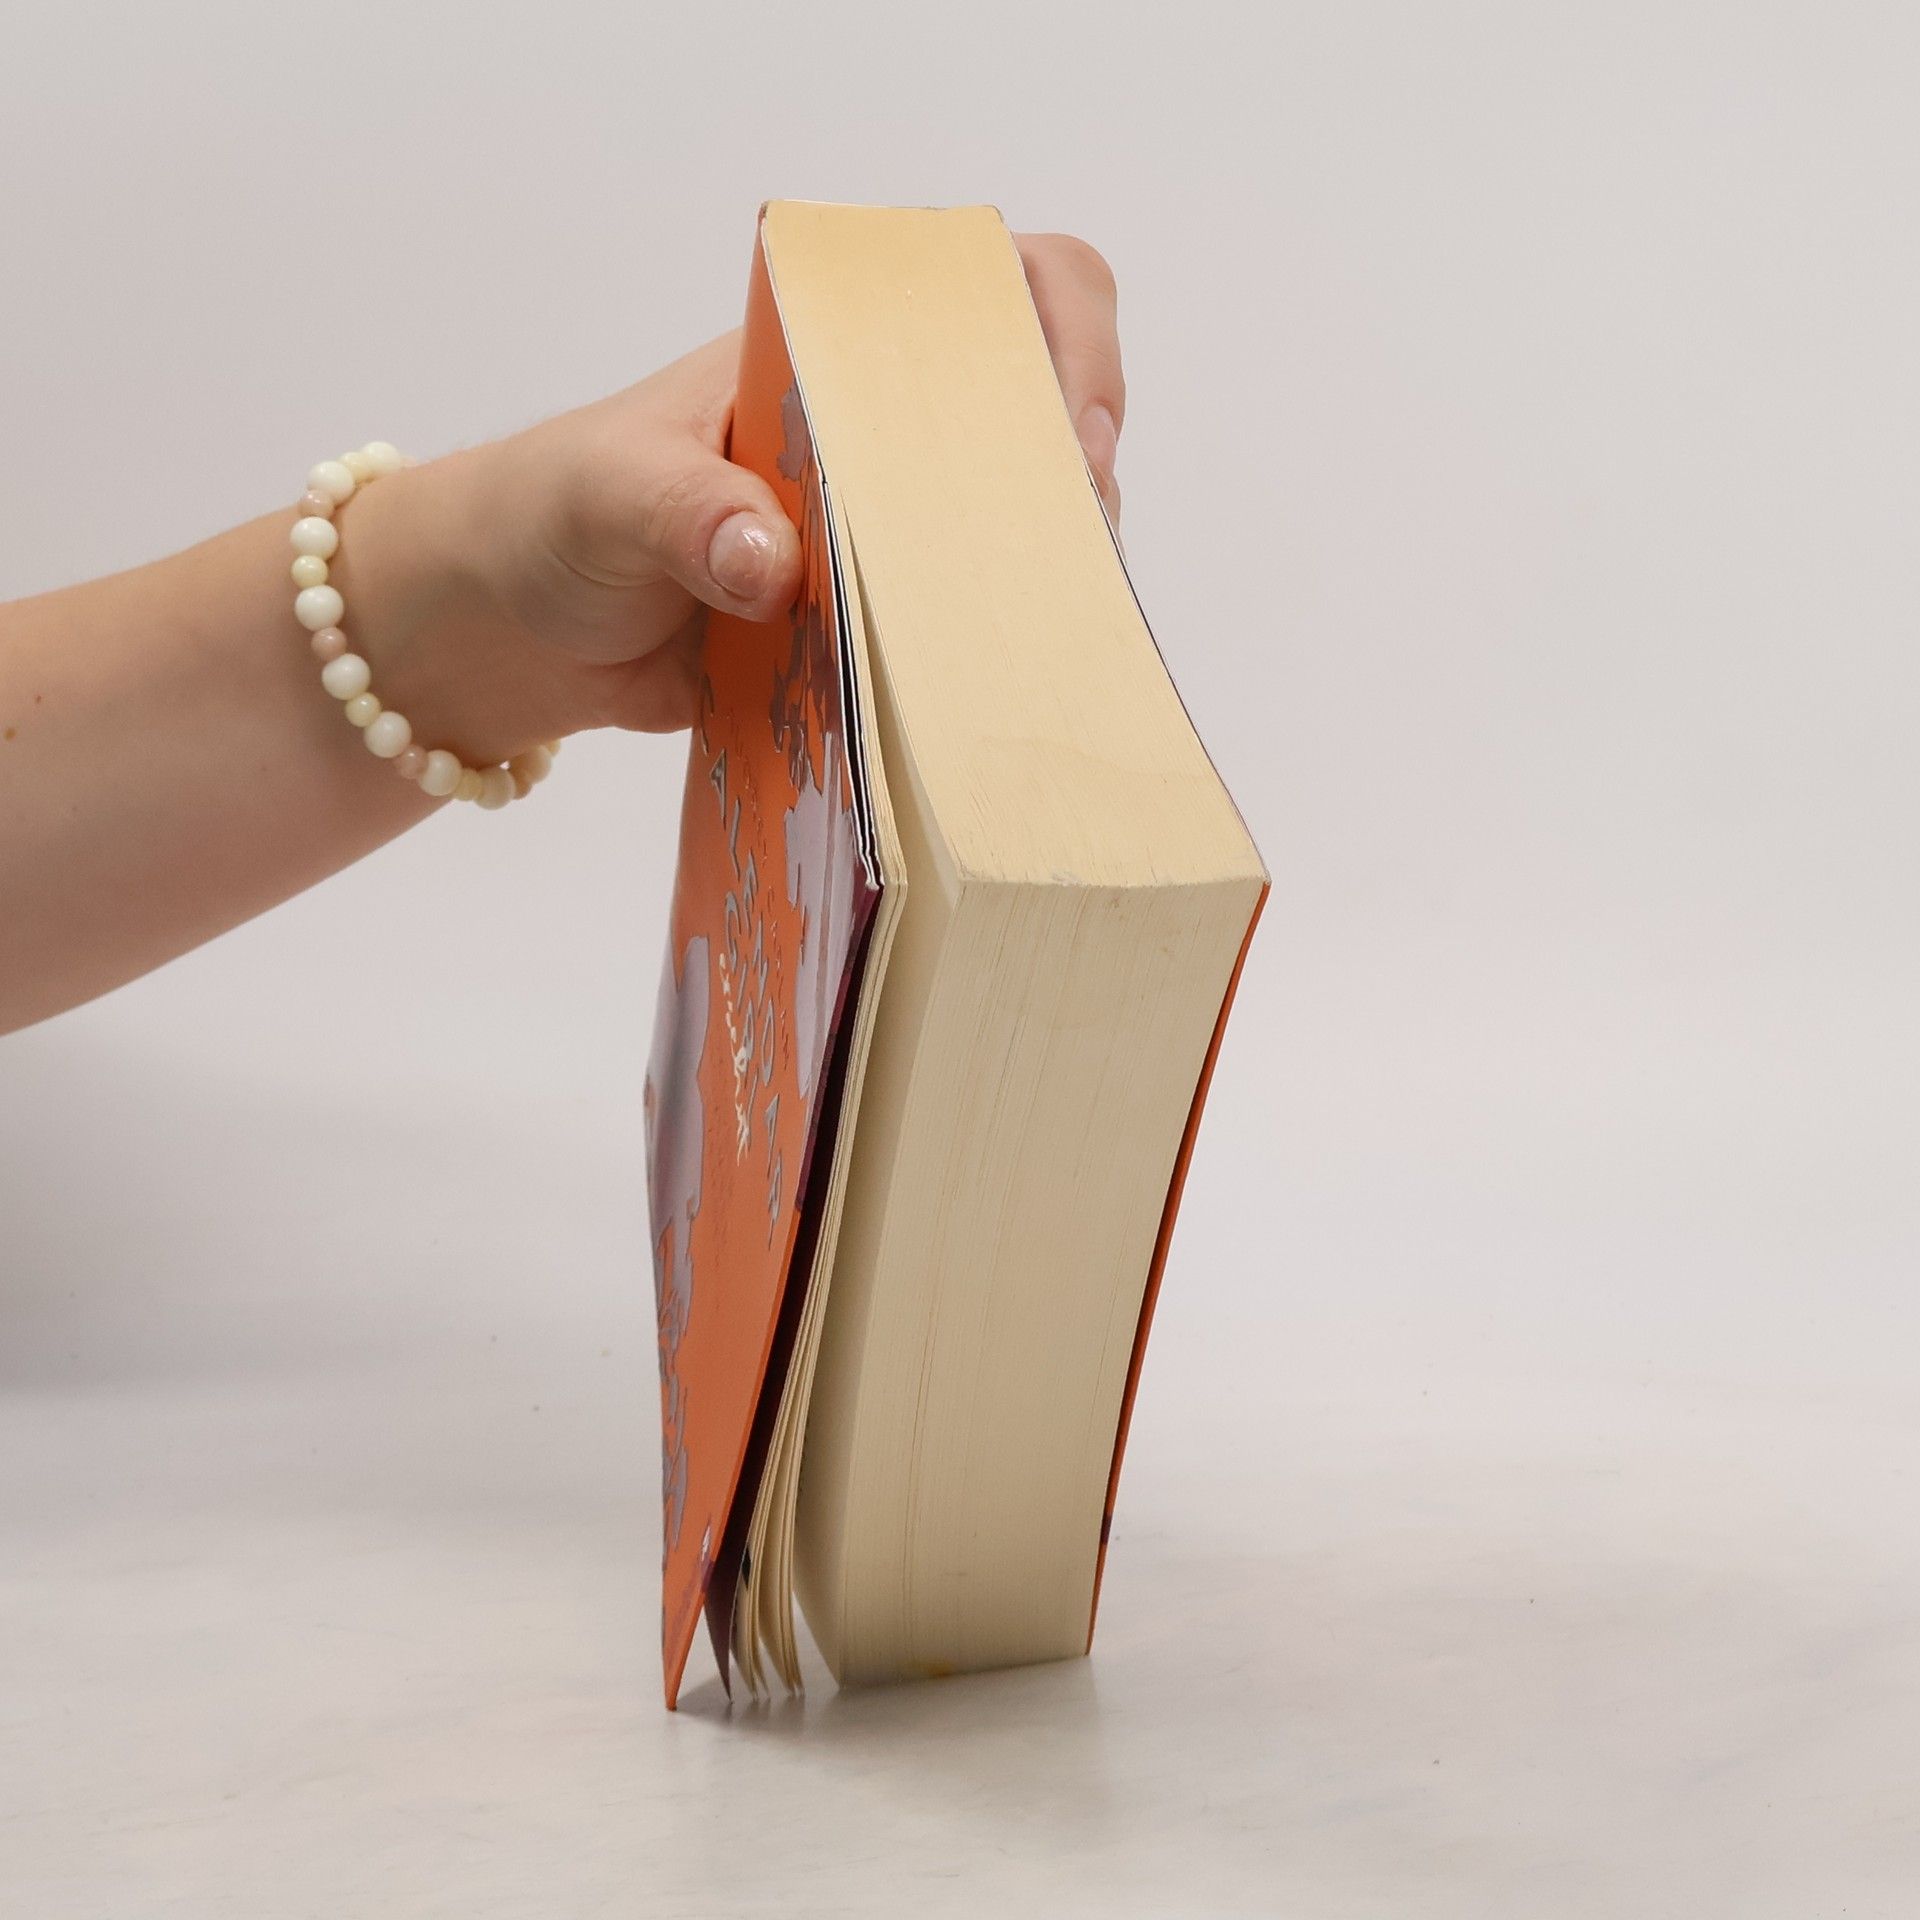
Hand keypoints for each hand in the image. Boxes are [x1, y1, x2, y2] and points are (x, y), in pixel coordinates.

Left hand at [342, 232, 1125, 758]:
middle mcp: (875, 438)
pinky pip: (947, 644)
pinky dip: (972, 668)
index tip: (1072, 438)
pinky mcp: (863, 635)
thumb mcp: (607, 491)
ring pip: (1005, 539)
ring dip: (1031, 583)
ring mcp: (877, 540)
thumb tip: (771, 566)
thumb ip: (686, 513)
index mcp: (829, 359)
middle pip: (1032, 421)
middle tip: (1066, 557)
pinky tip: (978, 701)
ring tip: (1025, 636)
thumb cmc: (550, 515)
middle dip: (1070, 482)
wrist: (506, 629)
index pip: (991, 291)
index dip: (1064, 341)